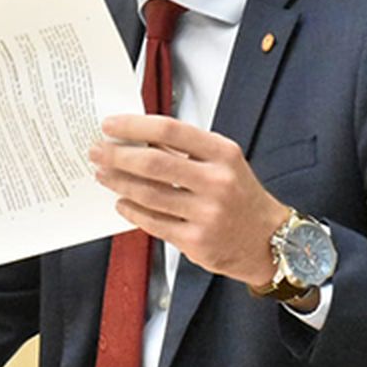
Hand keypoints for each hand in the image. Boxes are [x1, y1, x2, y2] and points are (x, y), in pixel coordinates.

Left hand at [91, 114, 285, 286]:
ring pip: (148, 194)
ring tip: (103, 174)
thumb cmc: (241, 197)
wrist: (268, 241)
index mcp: (223, 154)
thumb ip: (186, 150)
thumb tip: (140, 136)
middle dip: (118, 155)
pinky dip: (131, 210)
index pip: (171, 130)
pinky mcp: (196, 241)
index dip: (135, 125)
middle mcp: (217, 182)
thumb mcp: (224, 163)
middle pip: (154, 162)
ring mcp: (206, 214)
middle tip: (98, 151)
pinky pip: (152, 222)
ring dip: (118, 182)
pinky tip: (121, 202)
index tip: (111, 125)